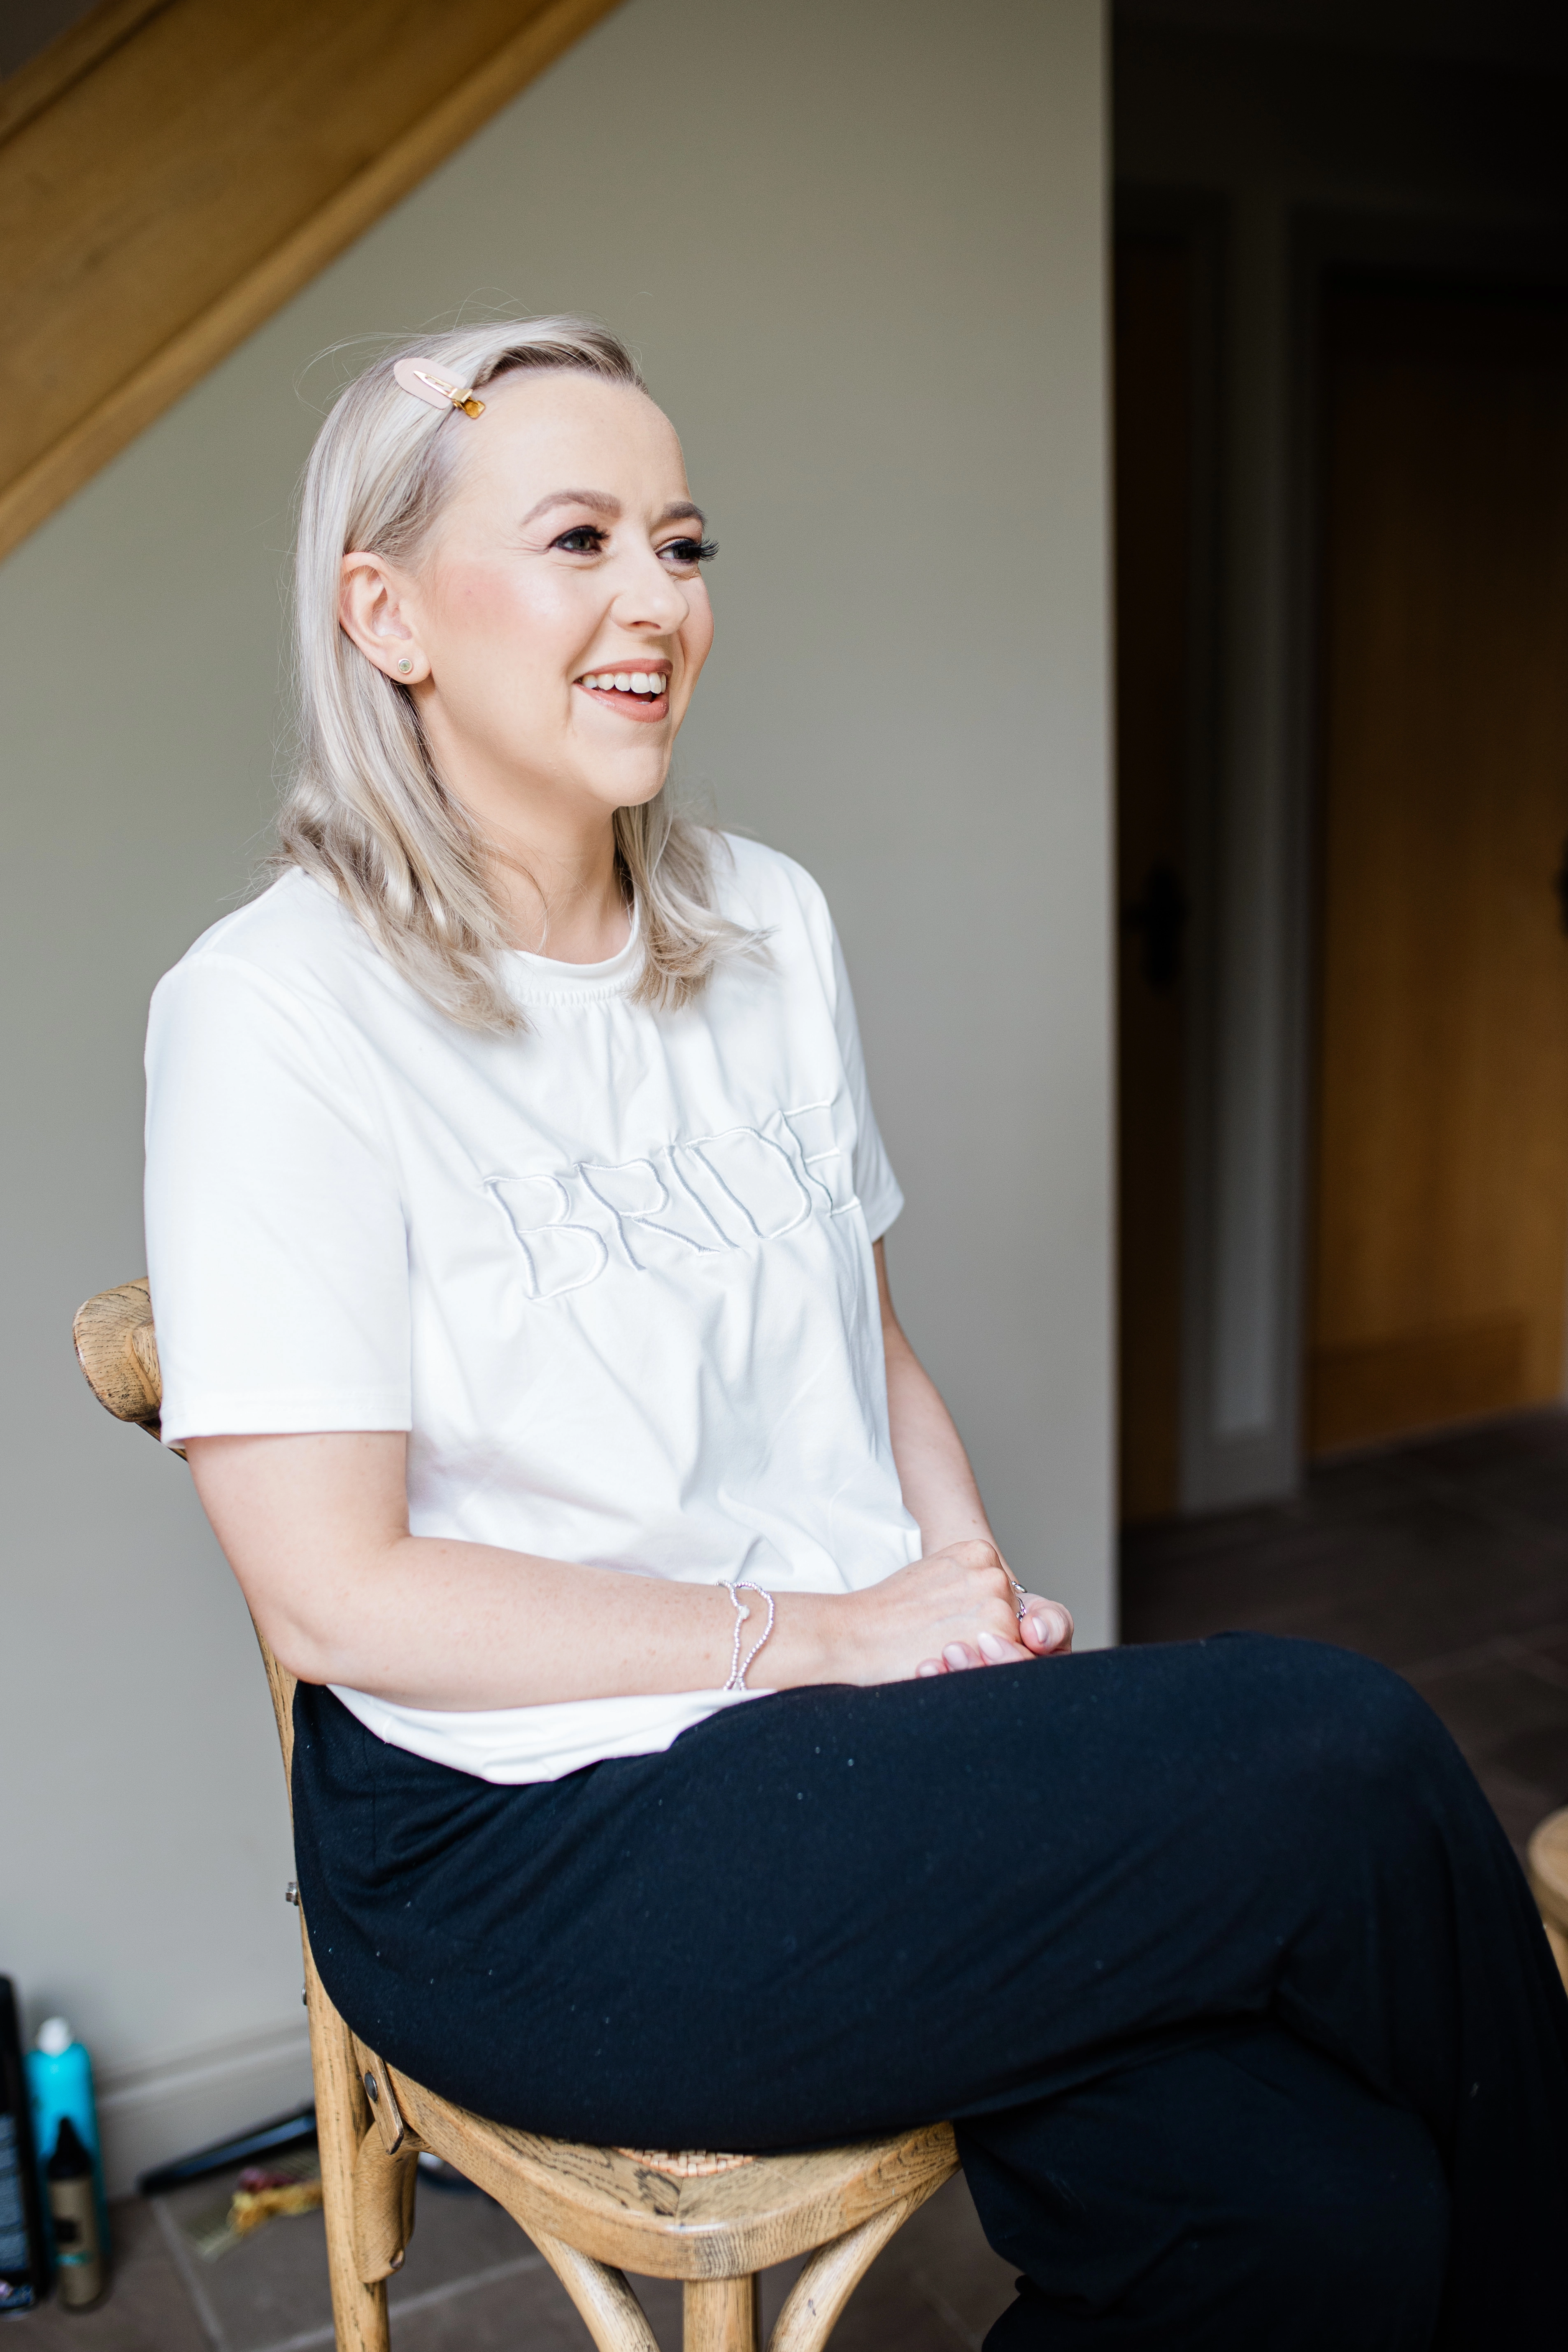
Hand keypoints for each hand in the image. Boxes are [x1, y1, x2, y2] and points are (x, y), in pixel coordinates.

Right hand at [826, 1541, 1073, 1685]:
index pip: (1000, 1597)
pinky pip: (1003, 1664)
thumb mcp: (933, 1580)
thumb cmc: (886, 1614)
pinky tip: (947, 1661)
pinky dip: (980, 1672)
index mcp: (979, 1552)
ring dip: (981, 1658)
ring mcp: (997, 1600)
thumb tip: (988, 1615)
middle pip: (1010, 1620)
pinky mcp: (995, 1633)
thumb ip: (967, 1587)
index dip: (975, 1621)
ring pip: (1009, 1646)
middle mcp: (993, 1571)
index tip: (945, 1627)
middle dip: (983, 1640)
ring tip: (941, 1652)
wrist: (855, 1633)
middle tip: (940, 1641)